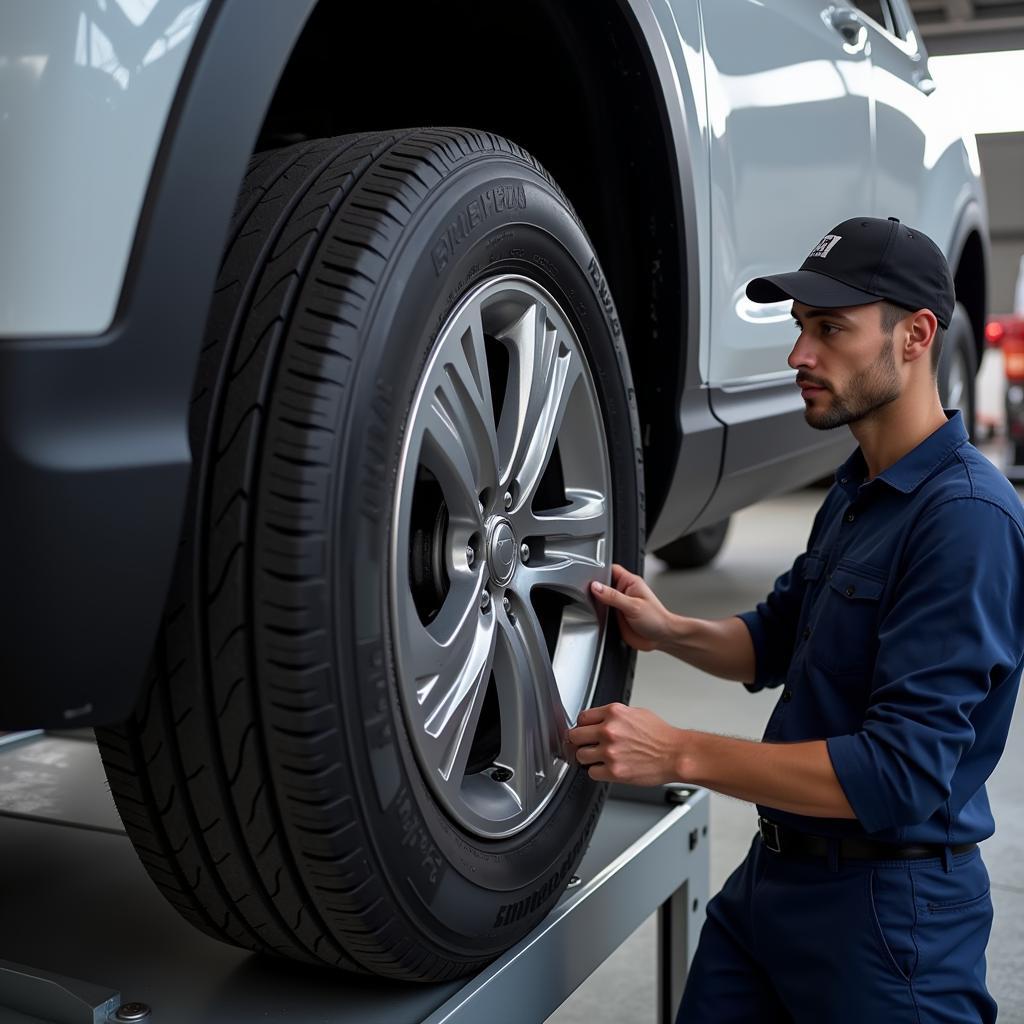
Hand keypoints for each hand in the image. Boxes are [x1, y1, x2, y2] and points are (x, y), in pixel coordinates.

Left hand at [567, 703, 685, 785]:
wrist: (676, 754)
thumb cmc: (661, 736)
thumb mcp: (636, 713)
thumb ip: (615, 716)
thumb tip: (601, 720)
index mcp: (614, 713)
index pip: (582, 718)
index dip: (583, 726)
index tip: (584, 731)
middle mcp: (609, 731)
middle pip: (575, 736)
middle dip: (579, 741)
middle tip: (586, 745)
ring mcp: (610, 751)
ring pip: (580, 755)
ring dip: (587, 758)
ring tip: (598, 758)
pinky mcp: (614, 771)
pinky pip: (592, 772)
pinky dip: (597, 771)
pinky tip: (606, 768)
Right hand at [590, 563, 673, 651]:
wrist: (662, 638)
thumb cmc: (656, 619)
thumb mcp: (633, 606)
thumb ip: (613, 596)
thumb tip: (596, 587)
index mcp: (630, 582)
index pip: (610, 569)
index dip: (599, 571)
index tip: (589, 579)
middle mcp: (623, 592)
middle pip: (602, 585)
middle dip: (595, 589)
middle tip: (589, 595)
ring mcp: (619, 605)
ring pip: (601, 600)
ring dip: (597, 604)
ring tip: (595, 608)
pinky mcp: (616, 617)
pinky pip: (602, 613)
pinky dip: (598, 616)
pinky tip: (597, 618)